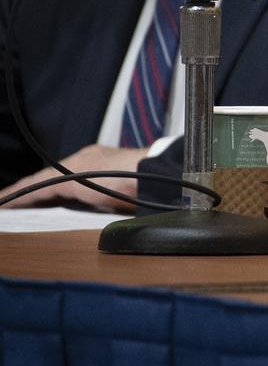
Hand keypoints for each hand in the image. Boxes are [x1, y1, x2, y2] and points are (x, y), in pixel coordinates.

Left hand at [0, 144, 144, 211]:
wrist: (155, 172)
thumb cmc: (150, 182)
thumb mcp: (130, 190)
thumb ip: (117, 195)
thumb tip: (119, 207)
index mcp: (100, 160)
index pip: (67, 175)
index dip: (49, 187)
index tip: (36, 197)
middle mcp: (85, 158)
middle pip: (51, 177)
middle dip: (32, 190)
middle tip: (12, 201)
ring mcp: (76, 167)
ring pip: (40, 182)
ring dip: (22, 194)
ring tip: (5, 202)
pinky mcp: (68, 179)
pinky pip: (37, 188)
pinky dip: (20, 197)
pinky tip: (7, 203)